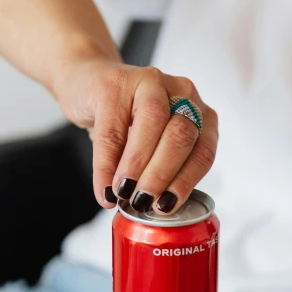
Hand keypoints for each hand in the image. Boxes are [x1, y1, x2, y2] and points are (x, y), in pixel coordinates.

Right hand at [54, 56, 217, 211]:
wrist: (88, 83)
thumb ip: (161, 168)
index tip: (166, 207)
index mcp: (198, 111)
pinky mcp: (114, 84)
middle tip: (144, 203)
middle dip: (162, 176)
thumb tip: (156, 208)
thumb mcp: (152, 144)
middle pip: (181, 136)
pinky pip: (112, 131)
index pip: (203, 151)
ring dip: (138, 166)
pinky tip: (104, 188)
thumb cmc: (126, 121)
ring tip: (125, 194)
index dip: (185, 183)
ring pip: (153, 125)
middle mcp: (181, 91)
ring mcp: (149, 82)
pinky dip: (107, 165)